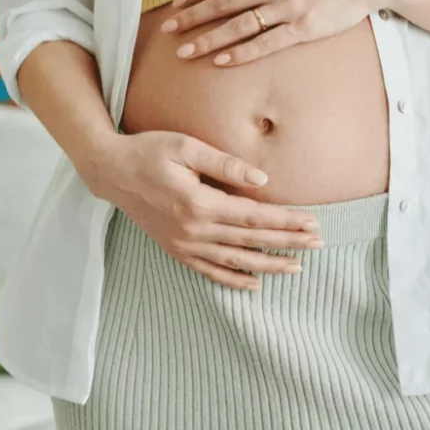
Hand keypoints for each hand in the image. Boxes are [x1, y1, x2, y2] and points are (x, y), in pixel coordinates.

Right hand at [79, 131, 322, 290]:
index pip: (254, 217)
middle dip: (287, 242)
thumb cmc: (149, 151)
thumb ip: (226, 164)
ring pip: (235, 261)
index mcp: (199, 203)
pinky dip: (233, 279)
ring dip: (268, 265)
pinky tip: (255, 283)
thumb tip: (263, 181)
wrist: (111, 172)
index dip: (285, 220)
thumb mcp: (187, 147)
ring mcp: (183, 244)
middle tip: (318, 244)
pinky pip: (209, 270)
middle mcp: (193, 230)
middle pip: (251, 241)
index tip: (312, 222)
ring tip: (297, 268)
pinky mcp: (176, 249)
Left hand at [160, 0, 395, 64]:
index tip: (177, 4)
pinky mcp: (304, 29)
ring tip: (186, 53)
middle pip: (224, 4)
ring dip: (209, 40)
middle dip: (192, 18)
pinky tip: (222, 61)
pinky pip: (266, 43)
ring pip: (239, 26)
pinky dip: (242, 53)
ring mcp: (288, 8)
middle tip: (168, 30)